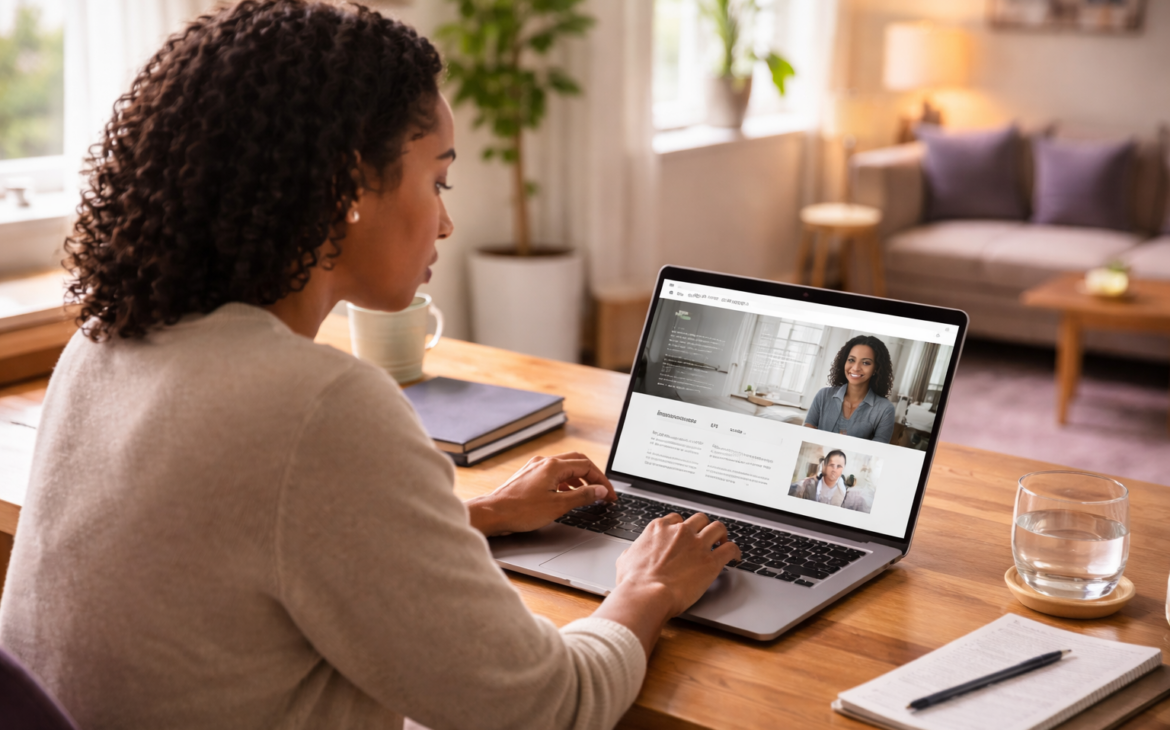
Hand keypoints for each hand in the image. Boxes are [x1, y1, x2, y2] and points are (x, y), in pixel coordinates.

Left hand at [466, 452, 616, 536]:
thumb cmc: (521, 511)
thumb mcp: (558, 505)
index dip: (602, 480)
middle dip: (593, 476)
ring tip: (589, 494)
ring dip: (580, 479)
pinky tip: (568, 494)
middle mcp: (544, 462)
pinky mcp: (529, 476)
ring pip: (565, 468)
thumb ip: (583, 496)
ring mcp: (535, 468)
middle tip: (603, 492)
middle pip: (577, 462)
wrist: (493, 513)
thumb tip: (600, 490)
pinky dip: (566, 482)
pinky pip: (554, 474)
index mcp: (553, 466)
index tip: (610, 495)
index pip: (587, 466)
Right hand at [614, 512, 739, 616]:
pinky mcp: (711, 562)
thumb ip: (632, 552)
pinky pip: (730, 549)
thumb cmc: (634, 582)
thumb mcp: (625, 560)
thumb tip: (631, 554)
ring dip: (722, 534)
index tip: (686, 535)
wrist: (646, 595)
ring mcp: (697, 545)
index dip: (683, 528)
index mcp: (659, 529)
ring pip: (718, 528)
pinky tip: (735, 557)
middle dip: (704, 527)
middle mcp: (680, 532)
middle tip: (706, 537)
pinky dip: (735, 551)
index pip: (677, 520)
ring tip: (723, 542)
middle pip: (700, 519)